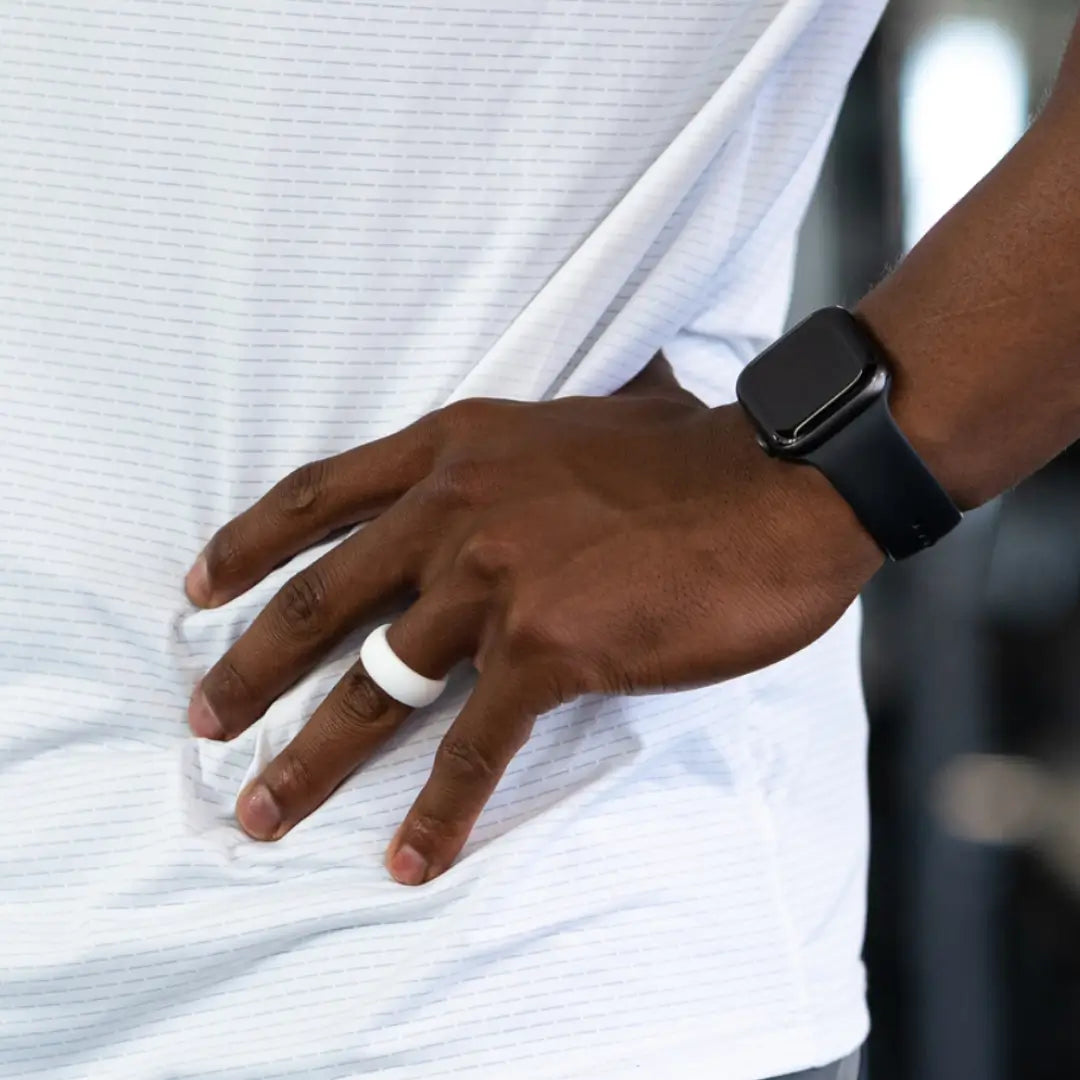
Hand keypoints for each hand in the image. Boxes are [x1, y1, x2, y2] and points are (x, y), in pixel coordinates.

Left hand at [184, 378, 881, 883]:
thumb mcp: (587, 414)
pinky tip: (412, 857)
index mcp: (457, 450)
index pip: (318, 493)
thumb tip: (555, 426)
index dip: (250, 544)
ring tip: (264, 812)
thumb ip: (536, 438)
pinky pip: (474, 745)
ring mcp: (495, 583)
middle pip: (318, 602)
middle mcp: (456, 513)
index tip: (200, 586)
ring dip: (311, 760)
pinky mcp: (550, 648)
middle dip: (248, 669)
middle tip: (204, 721)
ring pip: (375, 686)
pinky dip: (439, 810)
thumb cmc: (697, 452)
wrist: (780, 481)